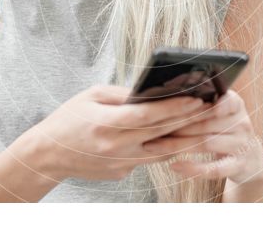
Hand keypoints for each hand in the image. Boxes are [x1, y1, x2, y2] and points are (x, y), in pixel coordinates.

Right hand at [27, 85, 212, 181]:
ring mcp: (122, 163)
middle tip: (214, 109)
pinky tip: (187, 138)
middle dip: (191, 120)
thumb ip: (122, 94)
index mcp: (107, 125)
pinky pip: (151, 158)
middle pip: (162, 133)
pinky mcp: (123, 172)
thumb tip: (152, 90)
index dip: (175, 107)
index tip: (197, 98)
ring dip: (189, 139)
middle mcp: (117, 147)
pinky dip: (170, 148)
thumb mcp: (91, 96)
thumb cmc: (68, 119)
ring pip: (164, 151)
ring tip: (211, 126)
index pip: (149, 116)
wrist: (48, 155)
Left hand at [140, 89, 262, 185]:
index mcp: (236, 105)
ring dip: (177, 144)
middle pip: (205, 122)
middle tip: (150, 126)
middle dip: (176, 124)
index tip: (186, 102)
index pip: (223, 99)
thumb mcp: (222, 113)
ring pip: (205, 143)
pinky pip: (214, 168)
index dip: (204, 101)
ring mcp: (241, 146)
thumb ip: (203, 102)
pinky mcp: (237, 166)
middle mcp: (242, 123)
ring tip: (153, 145)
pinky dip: (193, 168)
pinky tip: (174, 166)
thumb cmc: (225, 130)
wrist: (251, 159)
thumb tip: (167, 89)